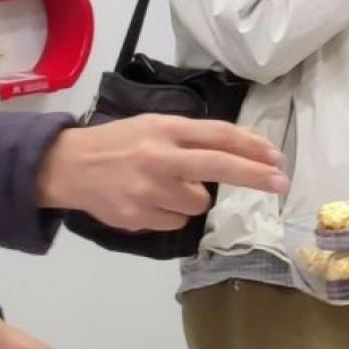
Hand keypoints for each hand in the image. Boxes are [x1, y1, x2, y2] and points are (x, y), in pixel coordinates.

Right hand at [38, 115, 286, 232]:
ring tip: (164, 187)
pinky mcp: (138, 217)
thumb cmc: (117, 143)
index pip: (217, 135)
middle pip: (220, 166)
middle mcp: (159, 158)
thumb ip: (192, 136)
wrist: (67, 167)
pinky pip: (176, 222)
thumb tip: (242, 148)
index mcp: (164, 129)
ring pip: (198, 203)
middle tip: (281, 183)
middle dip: (255, 175)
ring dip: (192, 197)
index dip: (251, 146)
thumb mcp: (152, 126)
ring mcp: (149, 190)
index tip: (276, 157)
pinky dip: (170, 214)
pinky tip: (149, 201)